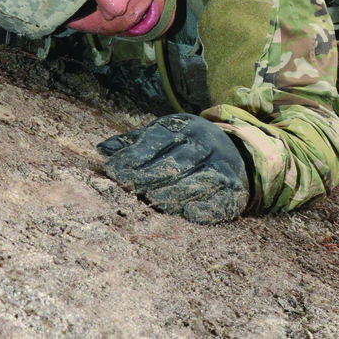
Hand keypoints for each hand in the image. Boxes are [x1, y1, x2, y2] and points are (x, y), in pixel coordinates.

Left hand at [97, 114, 249, 223]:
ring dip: (173, 193)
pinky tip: (188, 213)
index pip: (158, 139)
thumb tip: (101, 149)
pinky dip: (206, 207)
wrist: (237, 153)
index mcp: (186, 126)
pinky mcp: (235, 188)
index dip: (135, 155)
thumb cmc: (188, 146)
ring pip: (197, 179)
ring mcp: (223, 165)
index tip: (113, 171)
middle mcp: (207, 142)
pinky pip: (221, 198)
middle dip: (150, 176)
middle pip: (176, 160)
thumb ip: (134, 143)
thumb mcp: (165, 136)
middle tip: (128, 189)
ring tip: (151, 203)